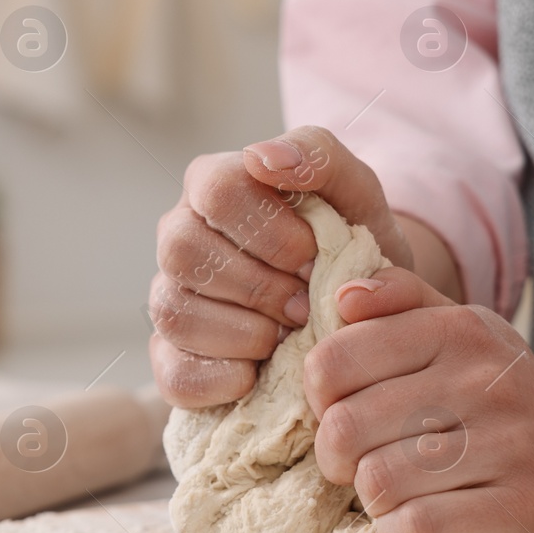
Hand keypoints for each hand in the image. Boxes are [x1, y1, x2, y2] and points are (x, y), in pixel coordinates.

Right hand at [150, 126, 413, 407]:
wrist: (364, 306)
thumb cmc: (352, 238)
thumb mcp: (355, 190)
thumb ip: (317, 154)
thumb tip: (263, 158)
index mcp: (213, 183)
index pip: (216, 190)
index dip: (269, 230)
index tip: (313, 257)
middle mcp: (179, 235)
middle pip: (183, 251)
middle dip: (258, 286)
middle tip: (306, 304)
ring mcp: (169, 296)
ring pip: (175, 312)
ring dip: (245, 333)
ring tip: (289, 337)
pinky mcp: (172, 355)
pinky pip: (173, 372)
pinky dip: (221, 378)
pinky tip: (260, 373)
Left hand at [305, 269, 533, 532]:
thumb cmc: (503, 397)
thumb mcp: (464, 330)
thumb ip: (400, 300)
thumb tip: (342, 298)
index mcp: (461, 332)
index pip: (336, 361)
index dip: (317, 397)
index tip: (336, 411)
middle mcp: (487, 384)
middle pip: (347, 428)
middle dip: (335, 455)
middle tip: (354, 463)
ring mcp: (511, 449)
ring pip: (378, 483)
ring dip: (370, 498)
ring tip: (392, 492)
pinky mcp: (524, 513)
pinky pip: (417, 530)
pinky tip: (413, 523)